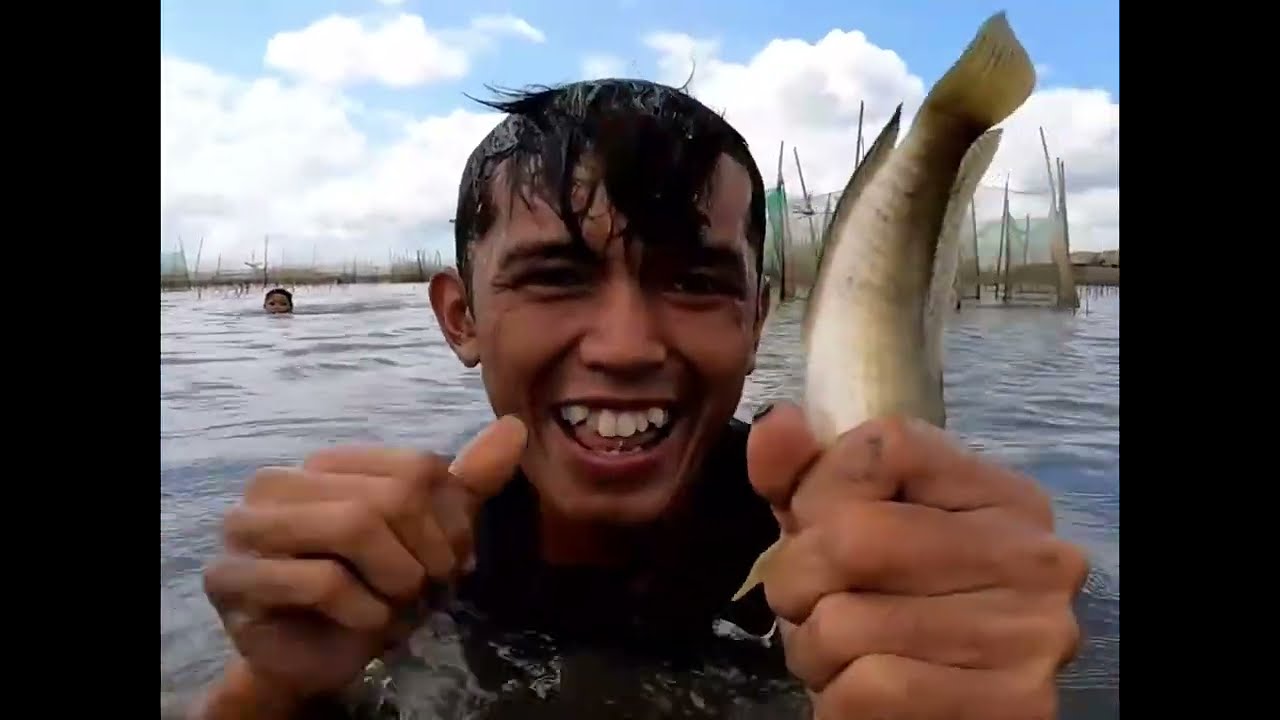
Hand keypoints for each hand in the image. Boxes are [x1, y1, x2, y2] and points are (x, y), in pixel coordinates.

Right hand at [201, 415, 526, 702]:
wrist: (316, 658)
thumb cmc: (370, 591)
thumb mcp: (429, 536)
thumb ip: (467, 484)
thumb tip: (515, 428)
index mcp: (325, 465)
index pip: (416, 469)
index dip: (450, 521)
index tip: (451, 560)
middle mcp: (278, 483)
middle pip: (388, 495)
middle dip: (427, 553)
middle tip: (428, 589)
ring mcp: (246, 528)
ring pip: (353, 525)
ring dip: (396, 578)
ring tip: (397, 604)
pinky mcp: (231, 579)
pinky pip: (320, 581)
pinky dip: (363, 610)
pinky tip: (365, 623)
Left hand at [747, 403, 1087, 719]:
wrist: (948, 719)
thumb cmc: (890, 617)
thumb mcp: (843, 534)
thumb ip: (805, 477)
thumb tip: (775, 424)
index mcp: (1001, 496)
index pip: (886, 444)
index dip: (819, 490)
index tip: (815, 529)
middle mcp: (1032, 556)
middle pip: (853, 535)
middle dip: (796, 582)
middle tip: (810, 609)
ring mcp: (1030, 634)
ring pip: (847, 623)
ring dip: (813, 652)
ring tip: (839, 659)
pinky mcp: (1015, 706)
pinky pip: (871, 690)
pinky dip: (838, 702)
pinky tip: (859, 698)